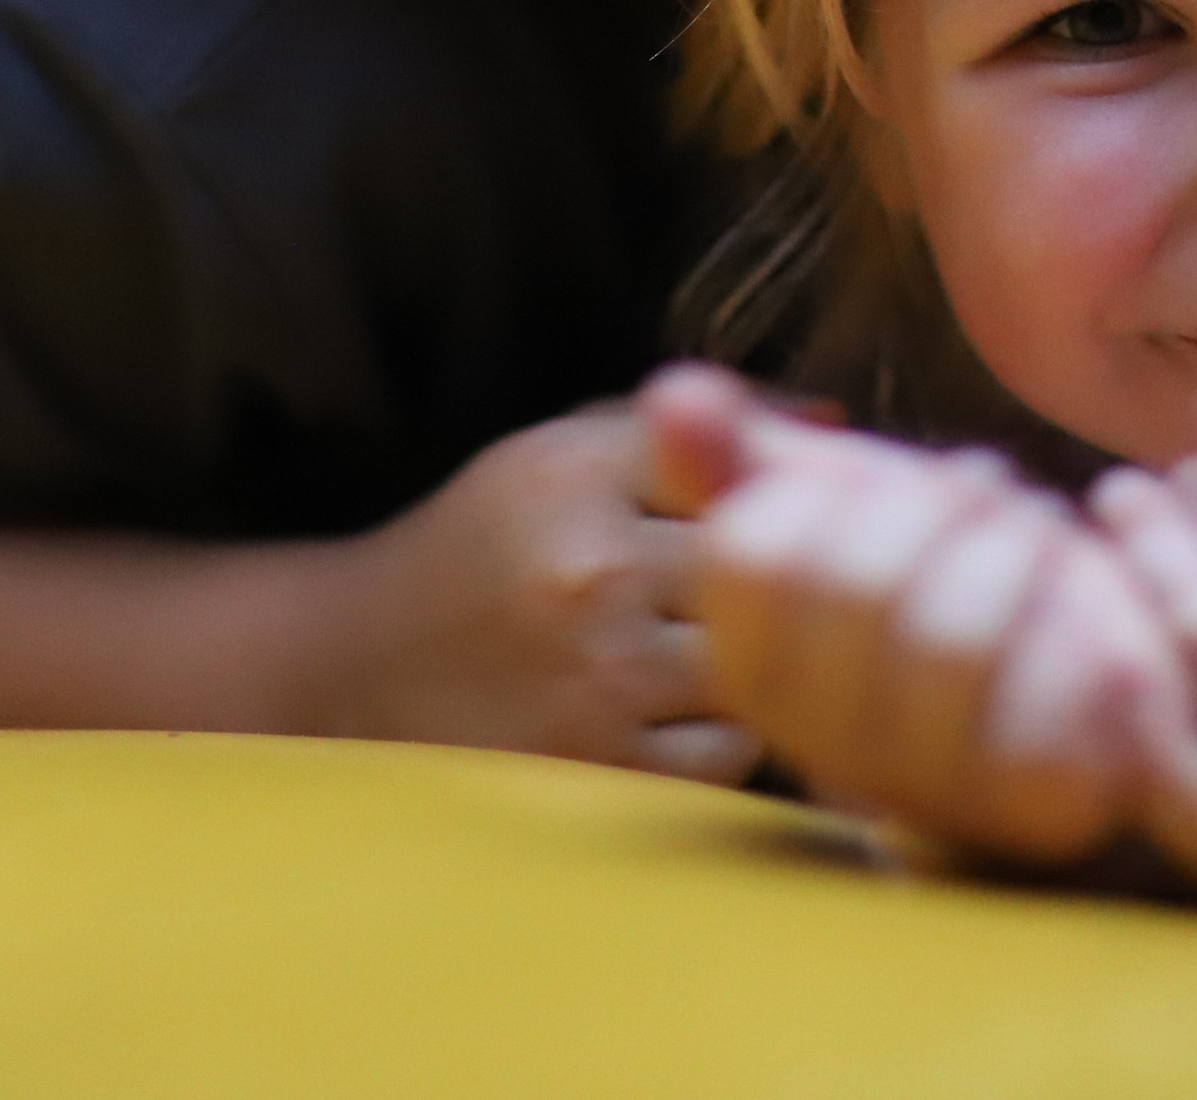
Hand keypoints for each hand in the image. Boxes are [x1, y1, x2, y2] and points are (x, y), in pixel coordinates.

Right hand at [330, 401, 758, 782]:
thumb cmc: (486, 550)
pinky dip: (721, 737)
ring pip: (761, 660)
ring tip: (706, 651)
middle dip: (782, 575)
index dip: (779, 484)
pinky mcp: (603, 770)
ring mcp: (599, 676)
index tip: (782, 506)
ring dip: (754, 661)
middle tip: (766, 590)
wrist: (359, 669)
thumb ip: (689, 432)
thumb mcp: (563, 455)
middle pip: (765, 562)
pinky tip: (671, 715)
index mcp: (574, 470)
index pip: (738, 457)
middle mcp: (589, 568)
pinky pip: (733, 751)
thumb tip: (837, 425)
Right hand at [644, 366, 1187, 859]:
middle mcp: (816, 748)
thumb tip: (672, 393)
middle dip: (937, 505)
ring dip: (1015, 549)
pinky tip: (1087, 619)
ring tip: (1036, 540)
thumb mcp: (831, 494)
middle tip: (986, 493)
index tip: (893, 485)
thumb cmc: (938, 566)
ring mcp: (921, 792)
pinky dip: (1070, 629)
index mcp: (750, 668)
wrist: (1101, 651)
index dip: (833, 491)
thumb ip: (735, 455)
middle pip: (852, 585)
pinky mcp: (1030, 810)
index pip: (749, 552)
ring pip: (947, 641)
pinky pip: (1033, 711)